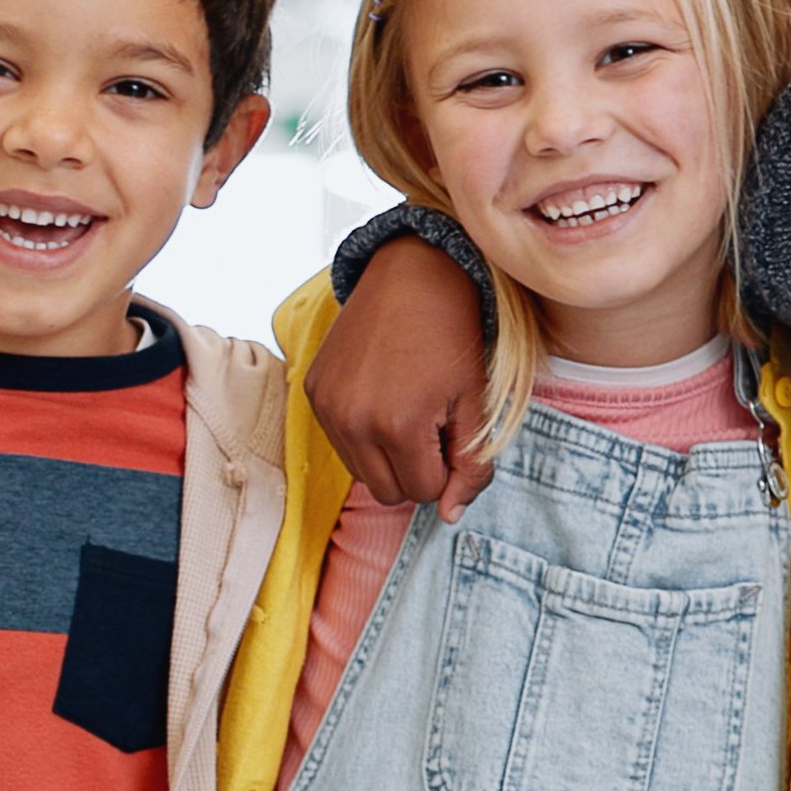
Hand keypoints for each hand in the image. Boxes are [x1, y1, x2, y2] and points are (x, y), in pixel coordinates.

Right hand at [307, 237, 497, 520]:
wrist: (415, 274)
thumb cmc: (454, 336)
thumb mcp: (478, 402)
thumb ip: (471, 466)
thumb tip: (451, 516)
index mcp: (398, 426)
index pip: (425, 493)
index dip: (447, 469)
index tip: (454, 431)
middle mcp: (352, 421)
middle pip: (388, 492)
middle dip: (417, 469)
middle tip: (434, 423)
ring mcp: (326, 406)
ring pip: (361, 472)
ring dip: (388, 456)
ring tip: (409, 408)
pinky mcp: (313, 391)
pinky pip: (340, 442)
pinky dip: (363, 433)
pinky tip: (383, 394)